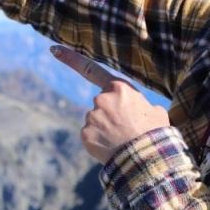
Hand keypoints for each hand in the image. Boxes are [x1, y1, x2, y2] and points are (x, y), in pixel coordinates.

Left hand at [51, 46, 169, 163]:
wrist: (146, 158)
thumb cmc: (154, 134)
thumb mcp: (156, 112)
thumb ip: (141, 105)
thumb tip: (140, 110)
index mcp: (119, 88)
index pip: (91, 70)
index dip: (70, 58)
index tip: (54, 50)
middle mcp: (101, 99)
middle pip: (101, 105)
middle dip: (110, 115)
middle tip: (126, 129)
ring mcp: (91, 116)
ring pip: (95, 122)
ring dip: (105, 130)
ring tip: (123, 141)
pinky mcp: (85, 134)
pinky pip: (91, 136)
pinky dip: (99, 142)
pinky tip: (112, 148)